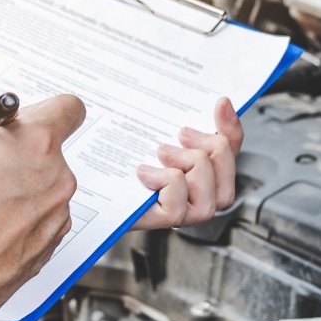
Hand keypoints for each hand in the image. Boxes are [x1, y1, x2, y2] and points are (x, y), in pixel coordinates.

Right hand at [0, 88, 84, 320]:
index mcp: (35, 145)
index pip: (68, 107)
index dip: (40, 110)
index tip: (17, 122)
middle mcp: (57, 180)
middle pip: (48, 150)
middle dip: (17, 152)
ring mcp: (57, 216)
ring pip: (42, 186)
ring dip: (17, 187)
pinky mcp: (50, 246)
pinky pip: (40, 218)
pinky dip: (18, 218)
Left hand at [133, 97, 243, 229]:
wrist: (88, 186)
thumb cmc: (121, 162)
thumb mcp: (151, 131)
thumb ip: (182, 120)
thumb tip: (221, 101)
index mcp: (202, 169)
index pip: (231, 146)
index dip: (230, 125)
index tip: (220, 103)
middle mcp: (201, 191)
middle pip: (225, 160)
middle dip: (207, 143)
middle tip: (180, 136)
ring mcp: (187, 210)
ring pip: (206, 178)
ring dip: (185, 161)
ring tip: (161, 154)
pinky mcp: (168, 219)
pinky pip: (180, 199)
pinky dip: (163, 180)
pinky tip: (144, 173)